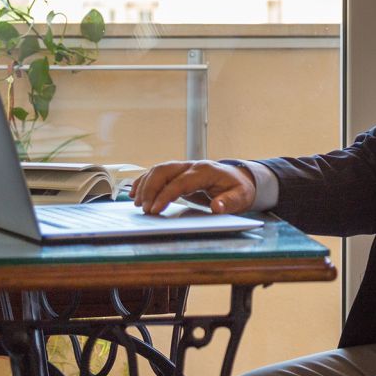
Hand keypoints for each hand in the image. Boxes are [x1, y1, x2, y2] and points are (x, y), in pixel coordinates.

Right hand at [129, 159, 256, 214]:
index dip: (166, 194)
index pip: (180, 181)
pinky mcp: (178, 172)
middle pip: (164, 171)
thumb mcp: (240, 198)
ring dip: (145, 185)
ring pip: (158, 170)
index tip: (155, 209)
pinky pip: (157, 173)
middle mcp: (192, 165)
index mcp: (205, 171)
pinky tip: (135, 192)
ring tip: (137, 204)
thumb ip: (229, 202)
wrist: (240, 178)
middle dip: (150, 189)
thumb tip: (217, 207)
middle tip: (144, 209)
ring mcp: (184, 167)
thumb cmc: (239, 189)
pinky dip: (144, 181)